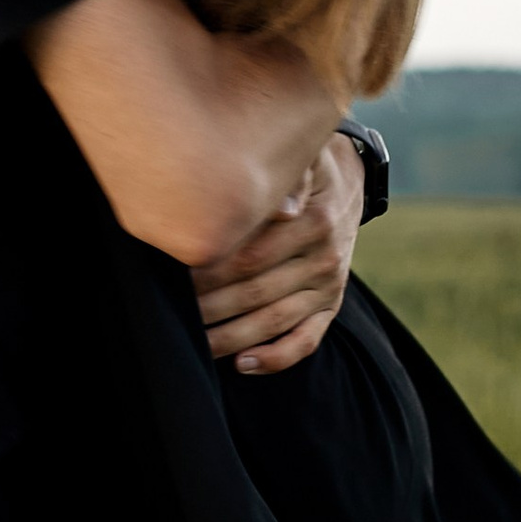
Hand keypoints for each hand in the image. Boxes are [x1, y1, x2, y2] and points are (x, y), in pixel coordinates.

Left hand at [190, 130, 365, 375]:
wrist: (347, 180)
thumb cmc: (308, 166)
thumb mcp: (306, 157)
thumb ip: (291, 175)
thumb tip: (283, 207)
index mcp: (313, 220)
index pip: (252, 254)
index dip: (211, 268)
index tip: (176, 276)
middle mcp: (324, 256)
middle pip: (256, 291)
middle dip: (210, 305)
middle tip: (173, 312)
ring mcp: (328, 285)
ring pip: (275, 321)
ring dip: (232, 337)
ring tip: (195, 345)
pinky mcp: (330, 304)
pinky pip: (306, 339)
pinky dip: (276, 358)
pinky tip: (242, 364)